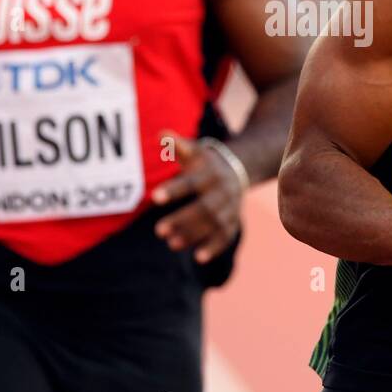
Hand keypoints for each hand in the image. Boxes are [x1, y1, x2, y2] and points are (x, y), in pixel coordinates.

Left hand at [151, 131, 245, 263]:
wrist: (237, 169)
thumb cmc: (205, 161)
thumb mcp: (194, 151)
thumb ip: (177, 145)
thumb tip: (161, 134)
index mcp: (211, 173)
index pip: (191, 182)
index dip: (174, 190)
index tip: (154, 198)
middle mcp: (223, 191)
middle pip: (204, 208)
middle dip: (182, 220)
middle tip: (158, 231)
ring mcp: (231, 207)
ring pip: (214, 224)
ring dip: (193, 235)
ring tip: (171, 243)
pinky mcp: (234, 221)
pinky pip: (227, 235)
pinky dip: (215, 247)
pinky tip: (199, 257)